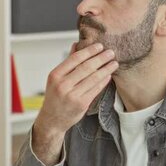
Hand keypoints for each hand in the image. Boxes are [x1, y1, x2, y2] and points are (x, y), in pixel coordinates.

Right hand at [31, 43, 117, 165]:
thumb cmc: (55, 97)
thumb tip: (76, 44)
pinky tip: (109, 76)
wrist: (52, 120)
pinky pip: (96, 89)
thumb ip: (68, 62)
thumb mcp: (56, 79)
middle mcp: (63, 85)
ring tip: (114, 63)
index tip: (99, 46)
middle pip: (86, 67)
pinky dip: (103, 81)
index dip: (89, 51)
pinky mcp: (81, 104)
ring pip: (93, 78)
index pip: (74, 58)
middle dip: (100, 58)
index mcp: (55, 75)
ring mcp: (72, 95)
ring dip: (106, 69)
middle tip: (111, 52)